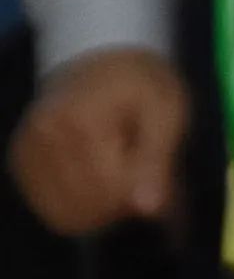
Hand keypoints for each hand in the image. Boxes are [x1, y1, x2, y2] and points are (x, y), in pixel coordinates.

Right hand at [13, 47, 181, 238]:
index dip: (144, 195)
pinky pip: (54, 212)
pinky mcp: (21, 165)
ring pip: (70, 216)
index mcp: (77, 121)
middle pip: (89, 206)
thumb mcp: (167, 112)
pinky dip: (82, 209)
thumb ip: (157, 160)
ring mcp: (25, 153)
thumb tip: (148, 209)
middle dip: (126, 204)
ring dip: (105, 210)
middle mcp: (41, 139)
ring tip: (122, 178)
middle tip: (146, 180)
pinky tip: (99, 184)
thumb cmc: (141, 85)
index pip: (111, 190)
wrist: (101, 63)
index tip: (165, 181)